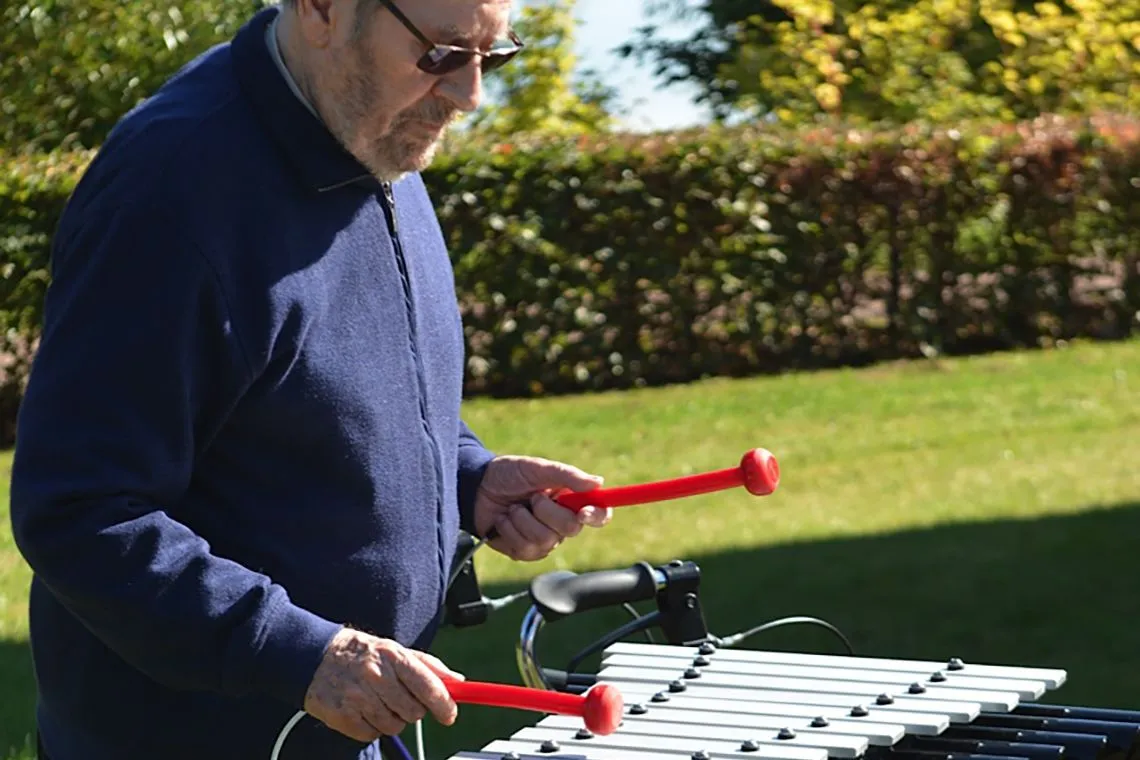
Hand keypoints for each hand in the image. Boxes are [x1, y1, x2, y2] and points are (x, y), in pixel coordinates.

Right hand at [303, 628, 462, 741]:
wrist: (315, 656)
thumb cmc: (363, 654)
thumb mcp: (396, 651)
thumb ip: (429, 666)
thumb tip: (458, 682)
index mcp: (394, 657)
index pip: (428, 685)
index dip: (444, 704)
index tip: (449, 715)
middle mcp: (376, 676)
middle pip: (413, 711)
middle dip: (413, 709)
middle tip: (399, 698)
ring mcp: (358, 697)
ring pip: (394, 726)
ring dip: (392, 719)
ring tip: (378, 701)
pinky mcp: (342, 716)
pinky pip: (371, 734)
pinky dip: (371, 727)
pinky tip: (363, 710)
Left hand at [473, 455, 612, 560]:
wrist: (476, 488)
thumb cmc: (509, 474)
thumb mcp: (537, 467)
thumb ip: (567, 475)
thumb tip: (598, 482)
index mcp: (570, 501)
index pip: (598, 514)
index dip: (597, 516)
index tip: (583, 511)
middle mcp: (560, 522)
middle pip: (571, 529)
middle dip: (546, 511)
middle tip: (532, 498)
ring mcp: (543, 540)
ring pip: (545, 540)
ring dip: (523, 519)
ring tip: (513, 508)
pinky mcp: (523, 551)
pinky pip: (524, 549)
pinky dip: (510, 530)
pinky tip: (504, 520)